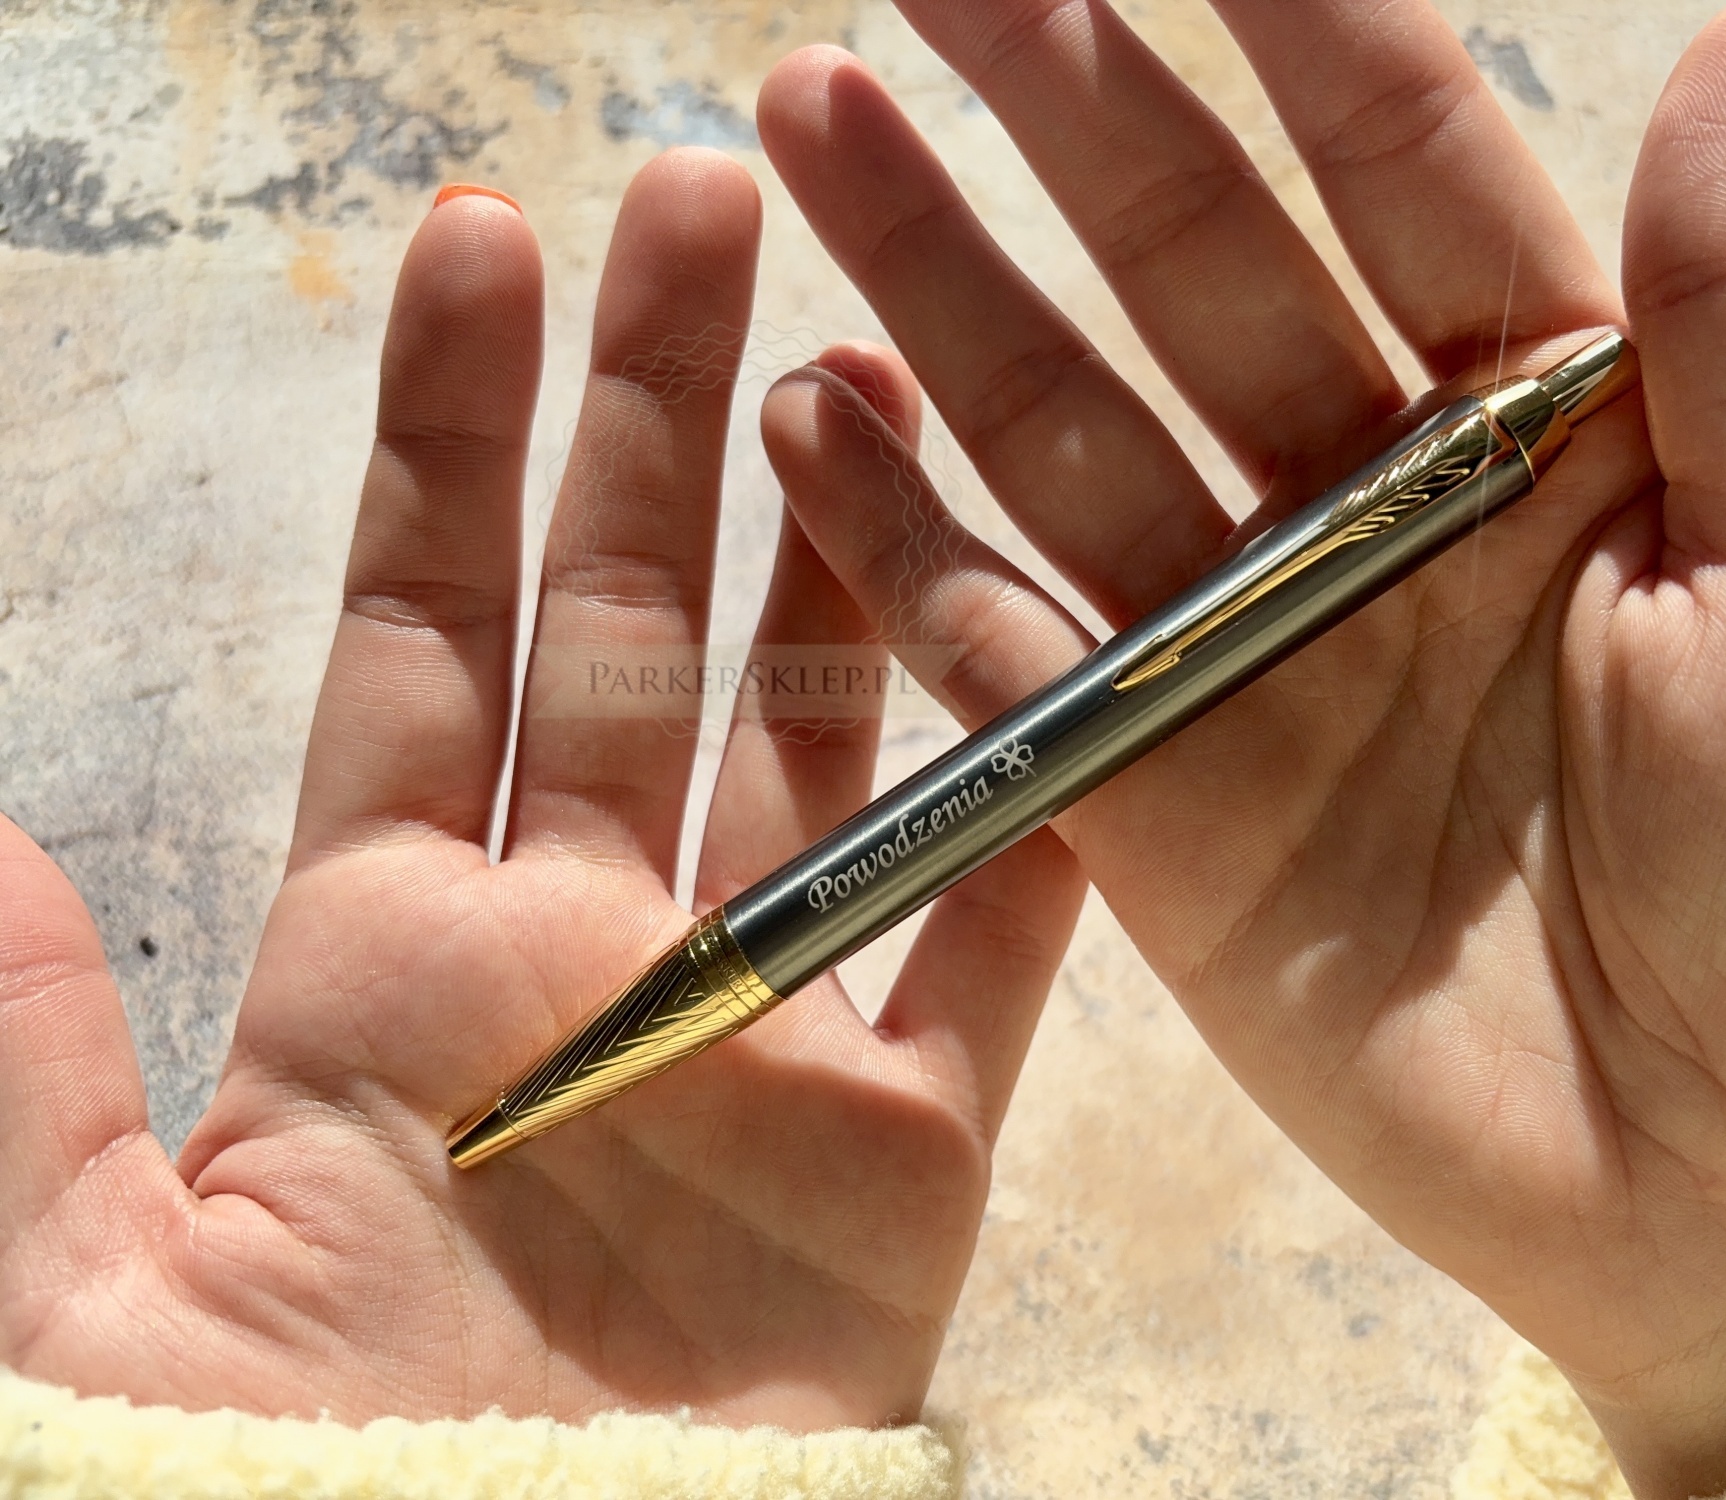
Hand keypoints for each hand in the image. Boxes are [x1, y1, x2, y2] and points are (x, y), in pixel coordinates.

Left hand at [0, 154, 1082, 1430]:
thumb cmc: (286, 1499)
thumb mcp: (84, 1298)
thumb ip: (32, 1070)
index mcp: (384, 962)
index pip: (423, 631)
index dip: (450, 439)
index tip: (481, 240)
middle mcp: (581, 957)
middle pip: (629, 622)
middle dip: (660, 409)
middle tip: (703, 195)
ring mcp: (752, 1036)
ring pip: (815, 737)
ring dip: (849, 552)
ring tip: (885, 358)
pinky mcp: (900, 1159)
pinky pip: (992, 961)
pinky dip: (1043, 822)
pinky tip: (1080, 662)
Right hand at [750, 2, 1725, 1492]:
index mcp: (1561, 431)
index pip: (1405, 173)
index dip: (1293, 29)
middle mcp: (1380, 518)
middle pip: (1195, 276)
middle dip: (1064, 117)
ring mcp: (1252, 659)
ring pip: (1065, 435)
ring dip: (939, 288)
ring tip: (816, 133)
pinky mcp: (1159, 810)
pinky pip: (1002, 652)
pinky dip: (898, 546)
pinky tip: (810, 418)